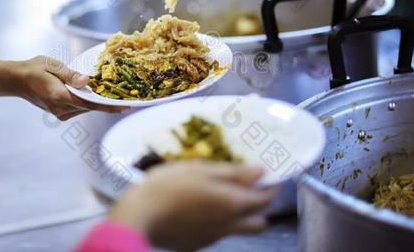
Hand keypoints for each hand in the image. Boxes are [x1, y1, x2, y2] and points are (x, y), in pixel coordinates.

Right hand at [12, 56, 127, 119]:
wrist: (17, 80)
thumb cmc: (35, 69)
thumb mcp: (53, 66)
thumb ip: (71, 75)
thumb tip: (88, 81)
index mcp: (60, 97)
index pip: (90, 104)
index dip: (110, 106)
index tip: (126, 107)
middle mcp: (61, 109)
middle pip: (91, 107)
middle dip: (108, 101)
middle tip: (127, 94)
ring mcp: (60, 113)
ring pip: (86, 108)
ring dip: (98, 100)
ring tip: (116, 92)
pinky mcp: (60, 112)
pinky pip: (80, 107)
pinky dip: (89, 101)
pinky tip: (96, 92)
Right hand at [109, 162, 275, 251]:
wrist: (140, 215)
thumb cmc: (171, 185)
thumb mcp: (202, 170)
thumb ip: (233, 172)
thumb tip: (261, 171)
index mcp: (233, 204)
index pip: (266, 199)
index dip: (272, 187)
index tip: (271, 176)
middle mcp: (229, 225)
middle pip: (258, 221)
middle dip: (260, 206)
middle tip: (250, 188)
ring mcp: (213, 237)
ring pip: (238, 228)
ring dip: (239, 213)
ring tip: (222, 194)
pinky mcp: (197, 244)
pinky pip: (217, 232)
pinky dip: (218, 220)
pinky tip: (199, 206)